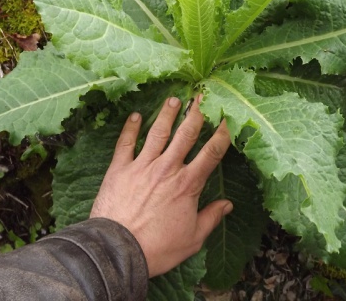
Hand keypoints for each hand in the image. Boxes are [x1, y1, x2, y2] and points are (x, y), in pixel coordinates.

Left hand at [90, 95, 232, 276]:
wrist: (118, 250)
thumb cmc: (157, 248)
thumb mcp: (193, 238)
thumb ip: (211, 217)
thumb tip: (227, 205)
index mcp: (188, 184)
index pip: (211, 152)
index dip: (222, 132)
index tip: (227, 116)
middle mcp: (167, 169)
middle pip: (185, 134)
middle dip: (196, 113)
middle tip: (201, 96)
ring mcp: (142, 166)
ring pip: (158, 133)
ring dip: (166, 115)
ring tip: (173, 99)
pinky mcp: (119, 169)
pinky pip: (125, 144)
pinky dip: (130, 128)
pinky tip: (135, 115)